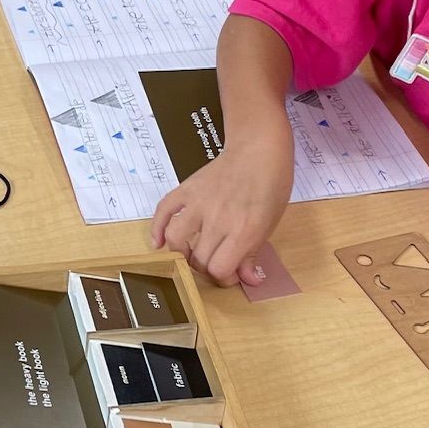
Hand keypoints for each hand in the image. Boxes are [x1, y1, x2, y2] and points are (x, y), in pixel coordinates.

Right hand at [150, 138, 293, 286]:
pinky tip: (159, 242)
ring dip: (181, 253)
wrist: (258, 148)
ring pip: (176, 239)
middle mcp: (218, 218)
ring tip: (191, 253)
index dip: (224, 278)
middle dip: (207, 269)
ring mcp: (199, 202)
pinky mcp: (187, 189)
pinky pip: (163, 210)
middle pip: (199, 259)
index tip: (230, 273)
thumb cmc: (271, 184)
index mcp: (244, 230)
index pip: (219, 269)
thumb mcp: (270, 223)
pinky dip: (157, 228)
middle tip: (216, 262)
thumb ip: (254, 253)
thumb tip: (249, 279)